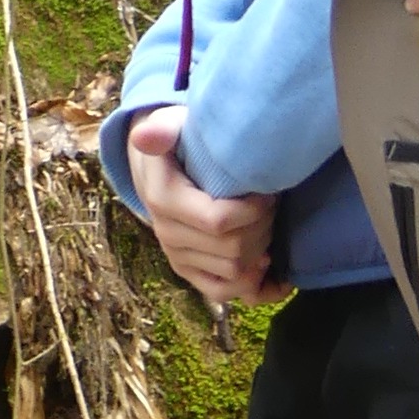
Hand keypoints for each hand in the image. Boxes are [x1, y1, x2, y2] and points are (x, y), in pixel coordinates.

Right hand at [129, 109, 275, 306]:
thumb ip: (162, 129)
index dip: (253, 211)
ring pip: (235, 272)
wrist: (157, 167)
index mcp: (164, 200)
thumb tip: (145, 136)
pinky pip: (223, 292)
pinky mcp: (188, 272)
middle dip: (262, 228)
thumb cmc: (175, 142)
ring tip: (267, 225)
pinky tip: (272, 268)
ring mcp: (178, 257)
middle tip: (270, 205)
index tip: (266, 191)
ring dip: (261, 251)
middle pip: (232, 250)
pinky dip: (254, 287)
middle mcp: (168, 234)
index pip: (218, 221)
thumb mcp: (169, 125)